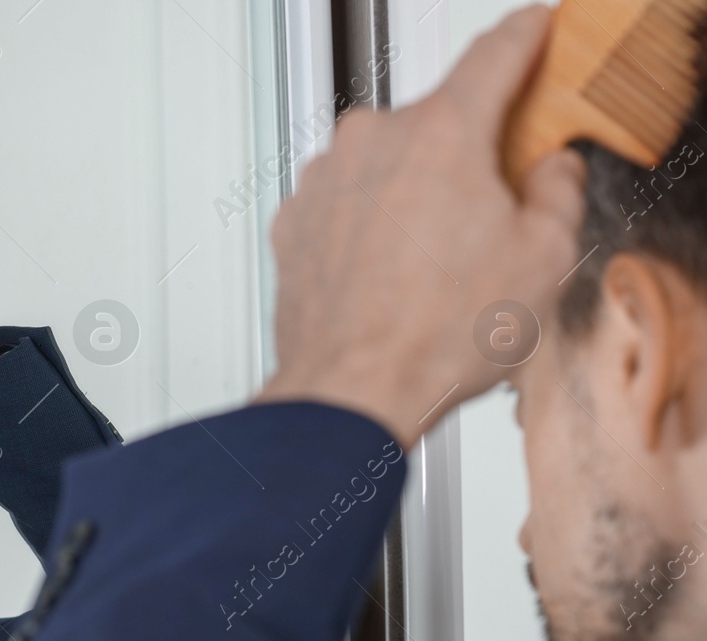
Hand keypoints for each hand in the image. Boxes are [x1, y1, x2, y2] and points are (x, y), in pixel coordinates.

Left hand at [255, 3, 585, 448]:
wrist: (349, 394)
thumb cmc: (431, 338)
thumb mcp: (544, 259)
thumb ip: (557, 192)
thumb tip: (548, 173)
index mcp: (441, 133)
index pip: (496, 54)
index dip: (527, 38)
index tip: (534, 32)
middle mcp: (371, 143)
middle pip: (437, 123)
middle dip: (469, 158)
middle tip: (492, 215)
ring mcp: (324, 182)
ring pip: (388, 167)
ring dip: (415, 198)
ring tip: (435, 268)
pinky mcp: (293, 222)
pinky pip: (348, 206)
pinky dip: (371, 229)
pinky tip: (393, 277)